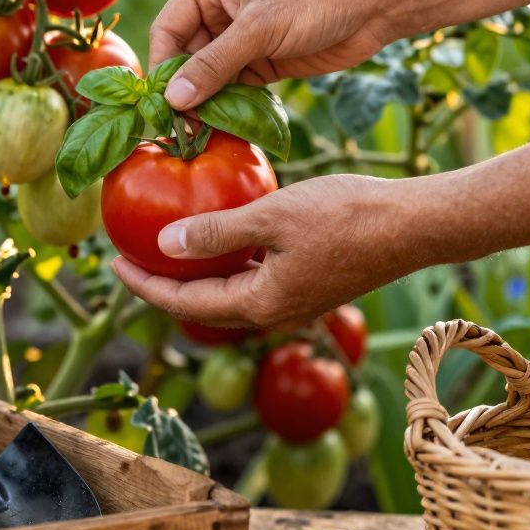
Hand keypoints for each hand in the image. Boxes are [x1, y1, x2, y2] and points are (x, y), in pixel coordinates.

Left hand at [111, 174, 439, 329]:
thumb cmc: (346, 216)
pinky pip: (255, 280)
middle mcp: (275, 313)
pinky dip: (229, 264)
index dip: (145, 286)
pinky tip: (222, 236)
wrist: (415, 225)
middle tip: (132, 258)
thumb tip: (165, 246)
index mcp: (260, 304)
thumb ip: (216, 232)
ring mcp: (296, 301)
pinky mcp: (312, 284)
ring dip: (197, 274)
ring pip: (231, 294)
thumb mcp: (271, 216)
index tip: (114, 264)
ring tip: (168, 248)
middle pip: (204, 306)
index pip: (186, 304)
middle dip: (165, 284)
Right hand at [149, 0, 395, 109]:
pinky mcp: (264, 60)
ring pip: (210, 76)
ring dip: (208, 103)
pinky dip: (231, 106)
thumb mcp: (259, 30)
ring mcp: (242, 37)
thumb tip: (173, 99)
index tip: (163, 104)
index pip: (167, 29)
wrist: (376, 3)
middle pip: (185, 57)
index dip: (162, 67)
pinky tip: (228, 127)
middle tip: (183, 128)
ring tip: (204, 133)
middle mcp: (220, 9)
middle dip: (185, 90)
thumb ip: (214, 65)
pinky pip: (235, 88)